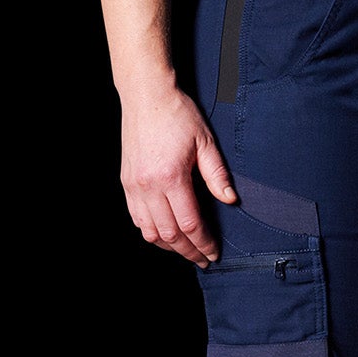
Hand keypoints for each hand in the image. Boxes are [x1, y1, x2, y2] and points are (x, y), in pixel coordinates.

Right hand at [119, 79, 235, 266]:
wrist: (146, 96)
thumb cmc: (177, 115)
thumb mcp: (205, 142)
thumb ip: (217, 174)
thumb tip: (230, 200)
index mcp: (171, 177)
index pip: (190, 224)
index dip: (203, 243)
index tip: (213, 253)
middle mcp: (149, 186)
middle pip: (170, 234)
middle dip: (188, 251)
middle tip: (203, 260)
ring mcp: (134, 186)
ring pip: (150, 232)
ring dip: (169, 246)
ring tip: (186, 250)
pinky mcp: (126, 183)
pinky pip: (137, 219)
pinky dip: (152, 233)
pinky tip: (165, 235)